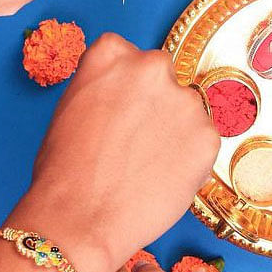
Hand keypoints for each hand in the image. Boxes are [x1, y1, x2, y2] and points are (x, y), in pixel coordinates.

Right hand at [9, 35, 220, 271]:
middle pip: (163, 77)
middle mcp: (151, 65)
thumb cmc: (64, 171)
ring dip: (175, 130)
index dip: (126, 88)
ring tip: (146, 165)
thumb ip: (106, 86)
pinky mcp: (207, 135)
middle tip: (136, 140)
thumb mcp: (72, 106)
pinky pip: (203, 141)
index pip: (130, 56)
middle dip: (155, 103)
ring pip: (186, 109)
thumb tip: (128, 93)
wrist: (79, 218)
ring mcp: (183, 99)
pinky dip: (190, 158)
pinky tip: (162, 177)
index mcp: (111, 53)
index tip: (120, 109)